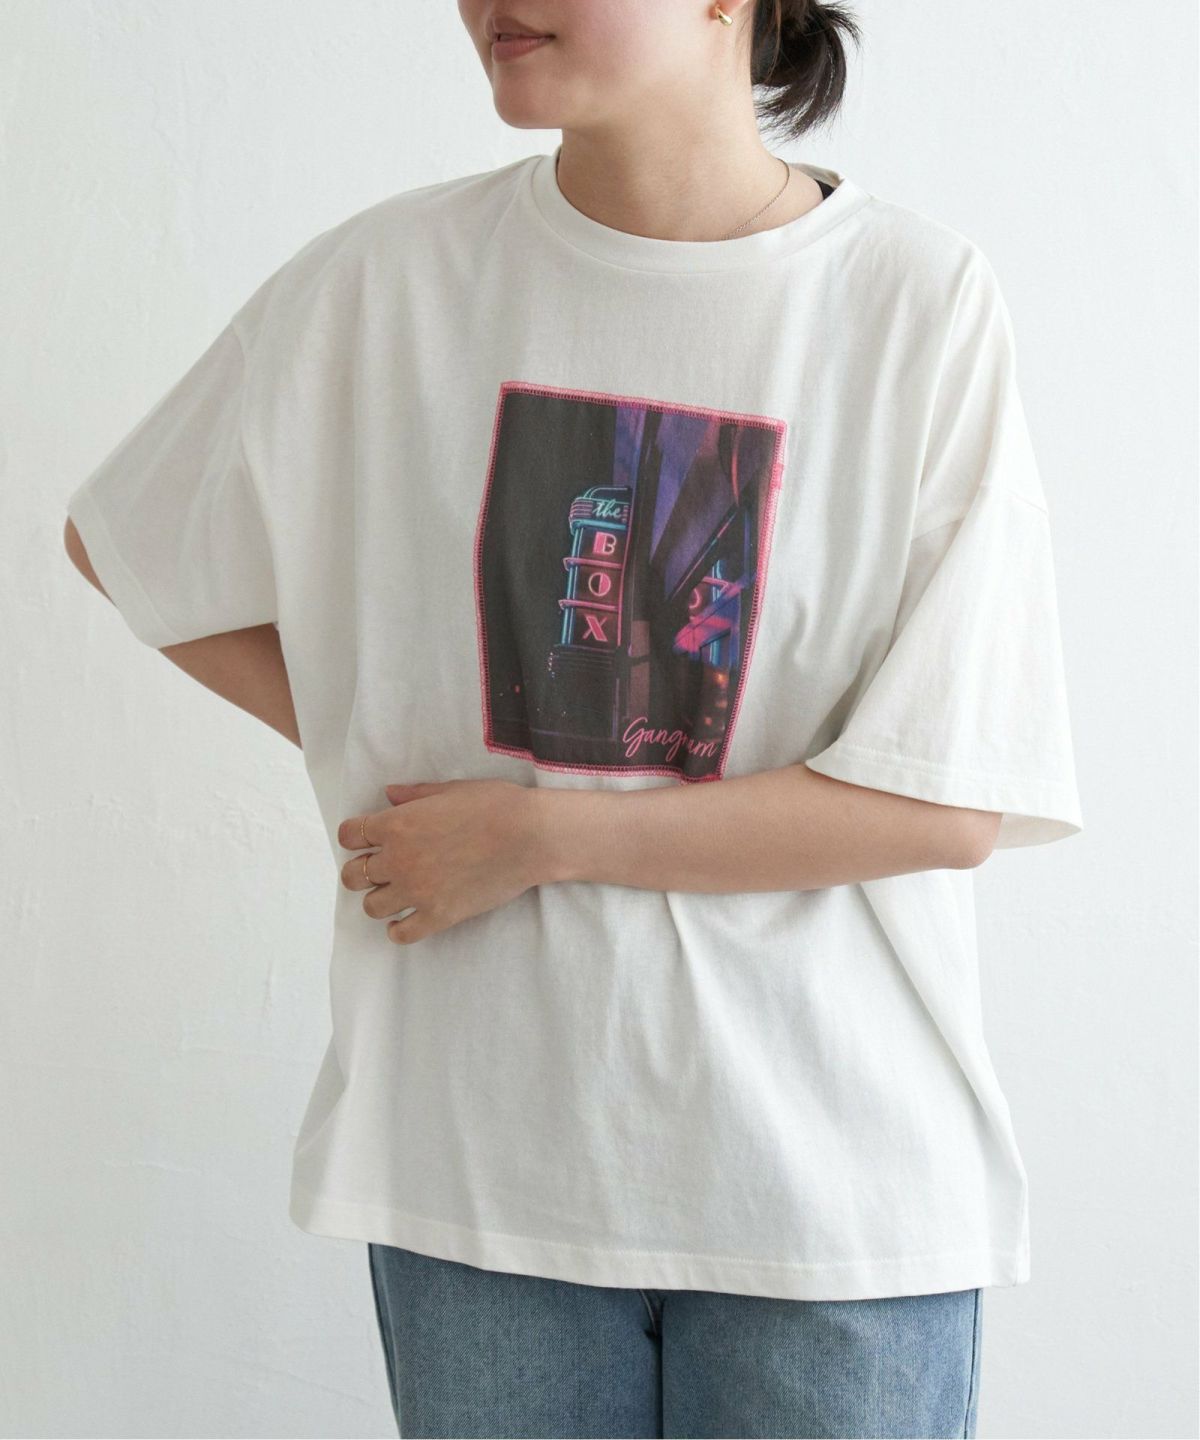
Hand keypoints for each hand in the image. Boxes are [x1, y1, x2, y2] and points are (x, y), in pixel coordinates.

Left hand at [337, 779, 549, 944]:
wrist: (531, 836)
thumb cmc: (495, 805)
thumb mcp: (450, 790)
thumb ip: (414, 795)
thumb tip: (389, 795)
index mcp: (397, 824)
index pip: (349, 835)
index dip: (355, 837)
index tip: (367, 839)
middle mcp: (398, 859)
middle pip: (352, 875)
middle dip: (361, 871)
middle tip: (380, 869)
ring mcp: (416, 891)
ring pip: (371, 907)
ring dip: (380, 900)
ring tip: (397, 894)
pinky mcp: (438, 915)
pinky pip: (401, 934)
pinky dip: (398, 930)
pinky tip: (407, 919)